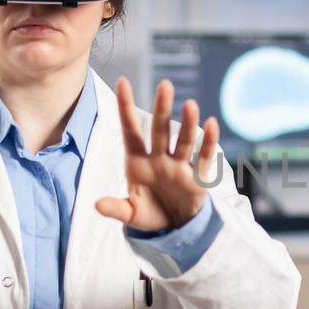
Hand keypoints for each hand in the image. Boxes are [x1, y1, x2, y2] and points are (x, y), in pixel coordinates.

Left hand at [95, 77, 220, 232]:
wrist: (174, 227)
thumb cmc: (150, 214)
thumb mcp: (130, 214)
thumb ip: (116, 208)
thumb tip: (97, 205)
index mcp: (138, 162)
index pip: (130, 131)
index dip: (126, 107)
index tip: (122, 81)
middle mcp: (158, 158)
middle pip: (159, 130)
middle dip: (162, 109)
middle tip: (165, 85)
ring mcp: (179, 165)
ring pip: (183, 140)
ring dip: (187, 123)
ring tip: (190, 105)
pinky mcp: (196, 176)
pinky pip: (203, 157)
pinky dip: (209, 142)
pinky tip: (211, 125)